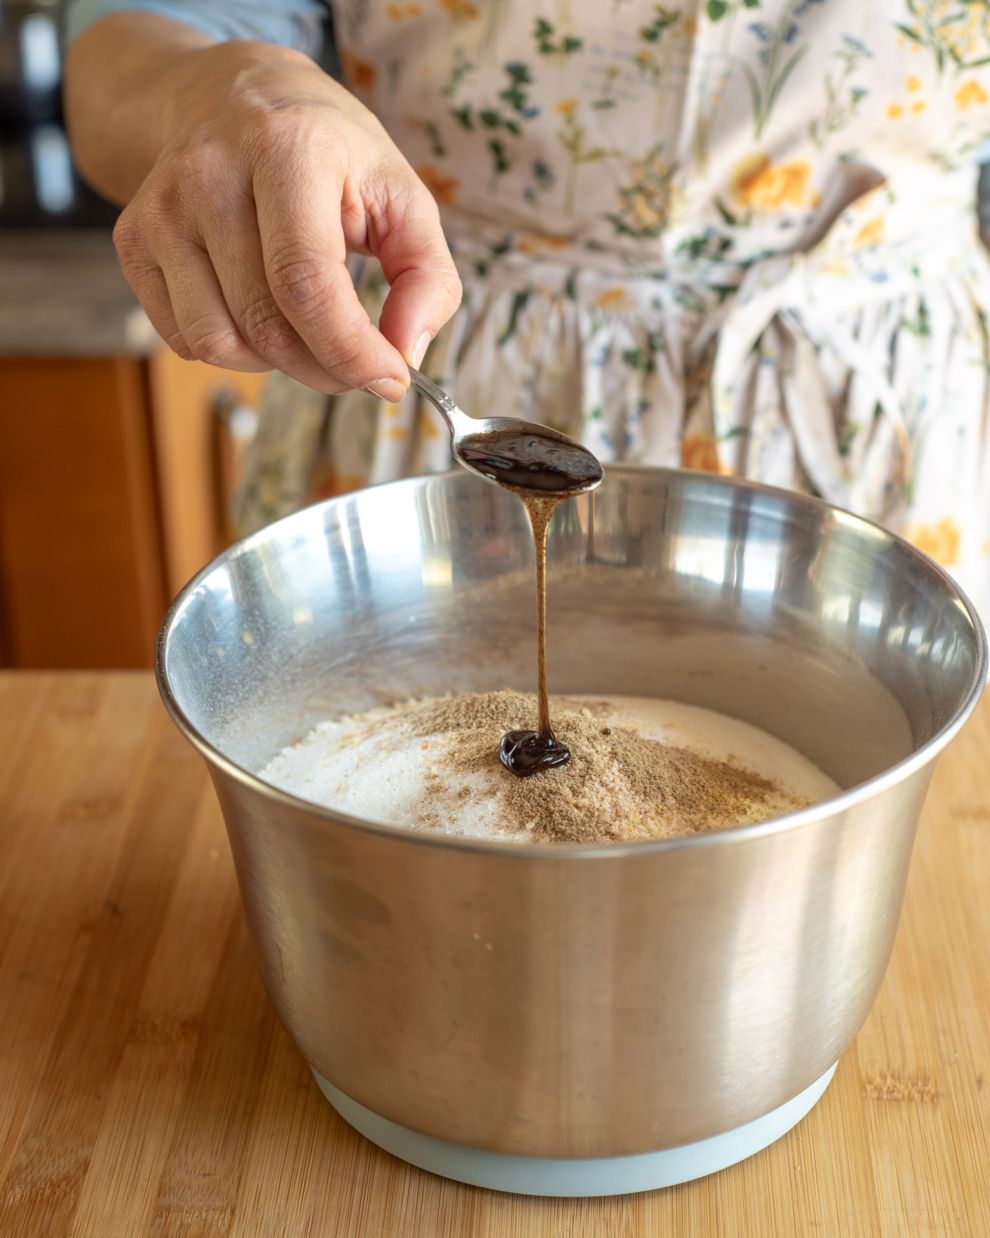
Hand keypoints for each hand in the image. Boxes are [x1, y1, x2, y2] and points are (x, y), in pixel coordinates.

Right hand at [109, 40, 460, 398]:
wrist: (230, 94)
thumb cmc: (327, 153)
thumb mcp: (402, 194)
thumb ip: (428, 277)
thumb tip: (405, 352)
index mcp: (286, 149)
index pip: (306, 284)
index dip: (351, 350)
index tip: (390, 379)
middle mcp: (210, 174)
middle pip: (266, 325)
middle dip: (326, 368)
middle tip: (358, 364)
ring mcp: (162, 209)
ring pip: (221, 343)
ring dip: (277, 363)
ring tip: (306, 328)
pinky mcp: (134, 240)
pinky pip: (185, 340)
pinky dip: (233, 349)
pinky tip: (258, 311)